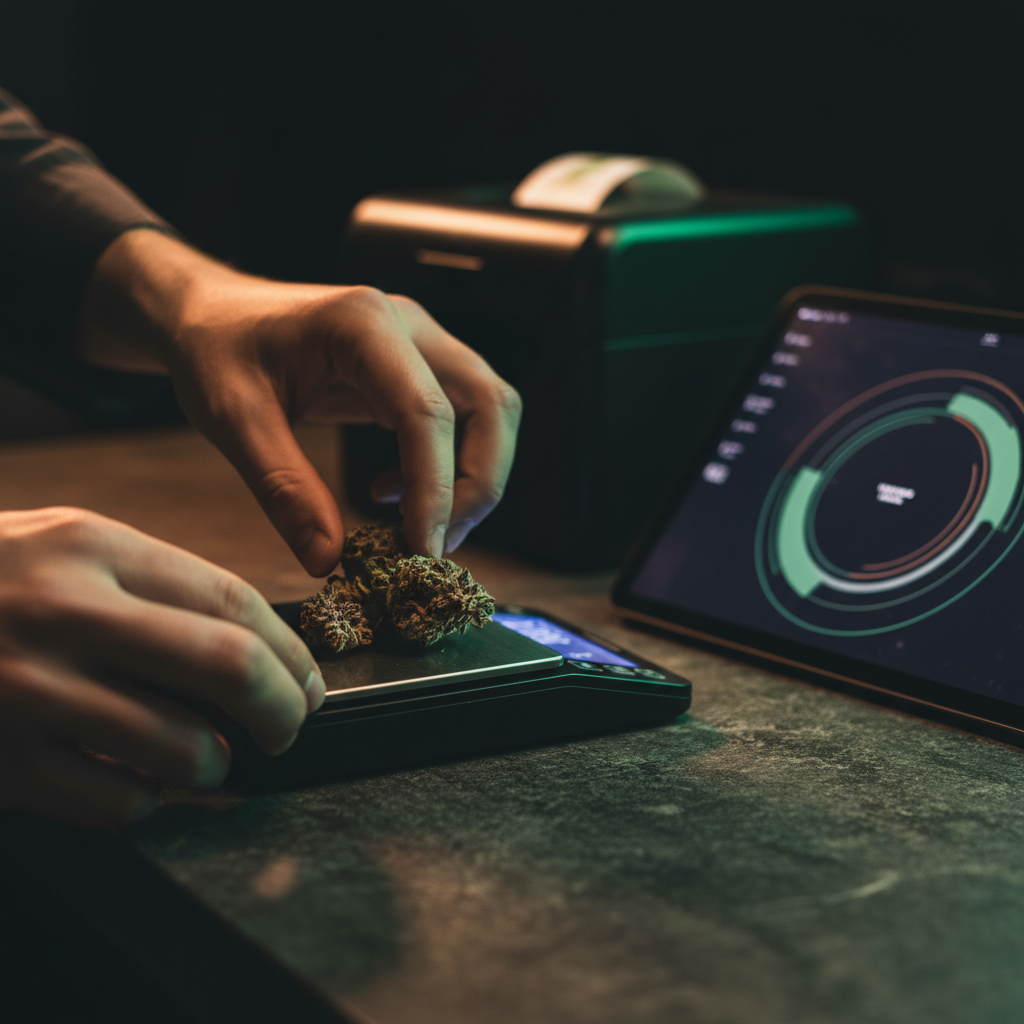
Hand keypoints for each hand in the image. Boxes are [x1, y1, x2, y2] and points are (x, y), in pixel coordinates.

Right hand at [0, 507, 324, 826]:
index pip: (233, 601)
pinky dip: (149, 800)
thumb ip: (151, 586)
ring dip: (216, 763)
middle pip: (228, 667)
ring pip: (183, 747)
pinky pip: (118, 802)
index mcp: (91, 546)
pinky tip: (139, 780)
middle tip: (289, 728)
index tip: (308, 681)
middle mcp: (63, 612)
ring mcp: (26, 690)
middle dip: (284, 709)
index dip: (291, 652)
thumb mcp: (63, 547)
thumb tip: (253, 646)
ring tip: (208, 755)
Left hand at [78, 230, 521, 575]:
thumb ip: (283, 489)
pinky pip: (463, 417)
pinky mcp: (419, 365)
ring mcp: (421, 342)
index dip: (436, 488)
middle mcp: (408, 325)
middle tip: (435, 546)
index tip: (421, 550)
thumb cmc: (215, 350)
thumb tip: (329, 560)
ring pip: (491, 410)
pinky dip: (448, 465)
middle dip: (476, 485)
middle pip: (489, 405)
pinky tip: (393, 493)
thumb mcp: (231, 419)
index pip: (427, 412)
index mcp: (362, 325)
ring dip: (473, 477)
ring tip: (422, 528)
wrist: (210, 312)